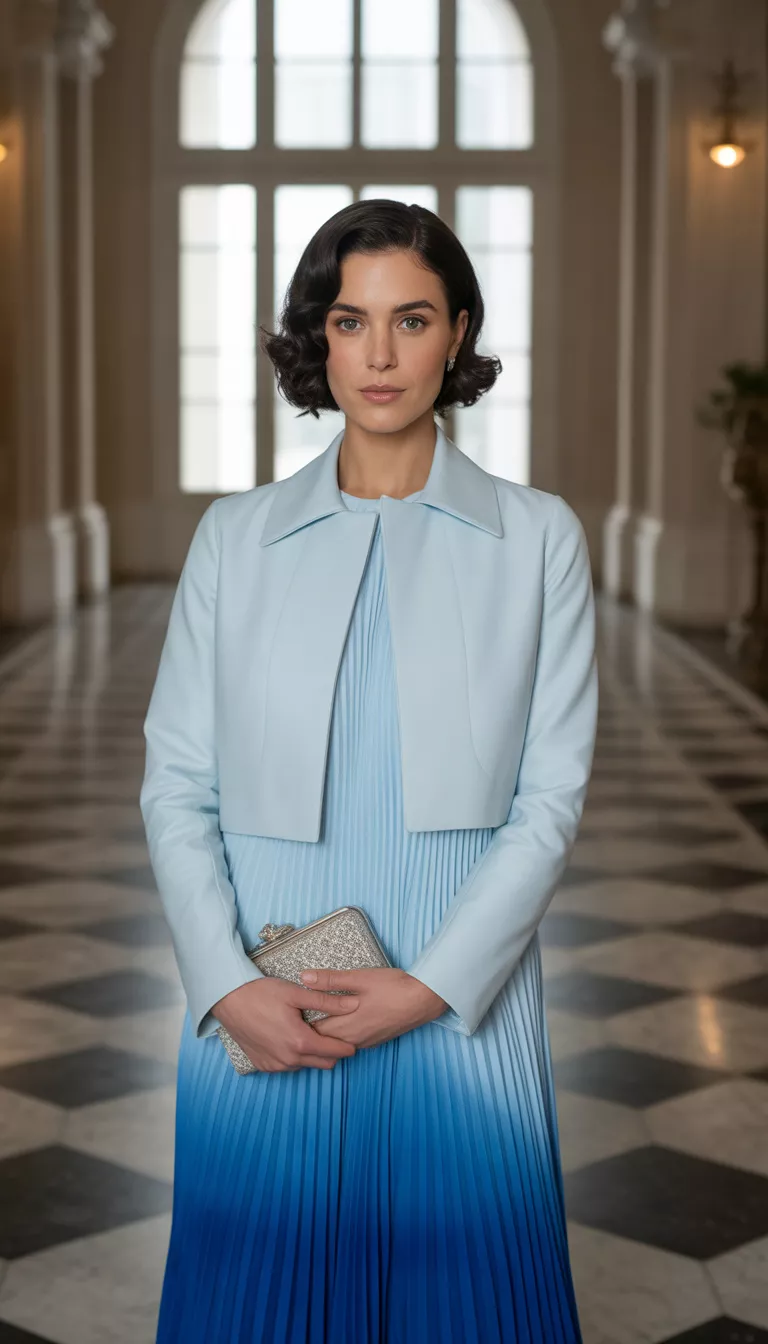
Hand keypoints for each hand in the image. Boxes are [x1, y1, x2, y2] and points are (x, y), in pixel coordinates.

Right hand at [211, 977, 360, 1071]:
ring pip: (306, 1066)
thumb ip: (327, 1001)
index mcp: (300, 1042)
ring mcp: (274, 1065)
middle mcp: (288, 1060)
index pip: (336, 1053)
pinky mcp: (263, 1066)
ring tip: (308, 1031)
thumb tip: (354, 1003)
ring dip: (312, 1054)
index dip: (347, 1045)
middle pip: (324, 1063)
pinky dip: (294, 1056)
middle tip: (330, 1031)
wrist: (228, 1000)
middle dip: (332, 1051)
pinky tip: (290, 1037)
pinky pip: (288, 1066)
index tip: (351, 1036)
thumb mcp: (296, 994)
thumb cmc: (261, 993)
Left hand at [301, 968, 448, 1047]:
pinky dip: (342, 1034)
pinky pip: (351, 1041)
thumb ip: (330, 979)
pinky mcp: (375, 1041)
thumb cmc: (393, 987)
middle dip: (311, 1029)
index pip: (313, 1031)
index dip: (301, 1022)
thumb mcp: (359, 977)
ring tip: (318, 1018)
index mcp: (346, 1025)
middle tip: (300, 1015)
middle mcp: (353, 1039)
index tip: (293, 1011)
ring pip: (338, 1042)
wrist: (424, 1000)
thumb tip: (304, 978)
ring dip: (327, 1033)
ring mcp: (365, 1042)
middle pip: (323, 1040)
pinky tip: (343, 1021)